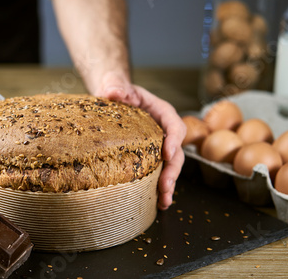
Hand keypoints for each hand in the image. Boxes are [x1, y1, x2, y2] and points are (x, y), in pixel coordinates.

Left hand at [95, 71, 186, 209]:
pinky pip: (158, 171)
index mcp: (161, 111)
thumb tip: (114, 92)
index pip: (174, 125)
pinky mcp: (149, 155)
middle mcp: (164, 130)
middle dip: (173, 171)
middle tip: (165, 187)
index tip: (167, 154)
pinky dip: (158, 187)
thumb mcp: (114, 83)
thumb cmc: (115, 88)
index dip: (174, 140)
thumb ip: (116, 85)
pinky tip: (157, 203)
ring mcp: (158, 144)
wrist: (110, 96)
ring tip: (164, 202)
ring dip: (169, 184)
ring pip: (170, 166)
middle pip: (176, 151)